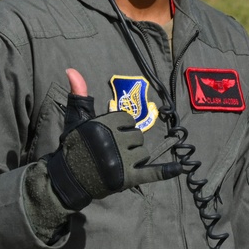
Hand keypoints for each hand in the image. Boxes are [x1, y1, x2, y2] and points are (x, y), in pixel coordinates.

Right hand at [45, 68, 179, 210]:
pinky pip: (152, 172)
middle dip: (128, 142)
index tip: (111, 134)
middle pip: (137, 137)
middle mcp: (115, 141)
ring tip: (119, 162)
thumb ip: (80, 94)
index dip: (122, 126)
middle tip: (113, 150)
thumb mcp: (75, 118)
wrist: (69, 179)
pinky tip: (179, 168)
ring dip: (135, 157)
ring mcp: (123, 160)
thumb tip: (72, 69)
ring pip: (144, 153)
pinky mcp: (128, 178)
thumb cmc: (74, 147)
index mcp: (105, 124)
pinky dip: (166, 171)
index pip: (128, 119)